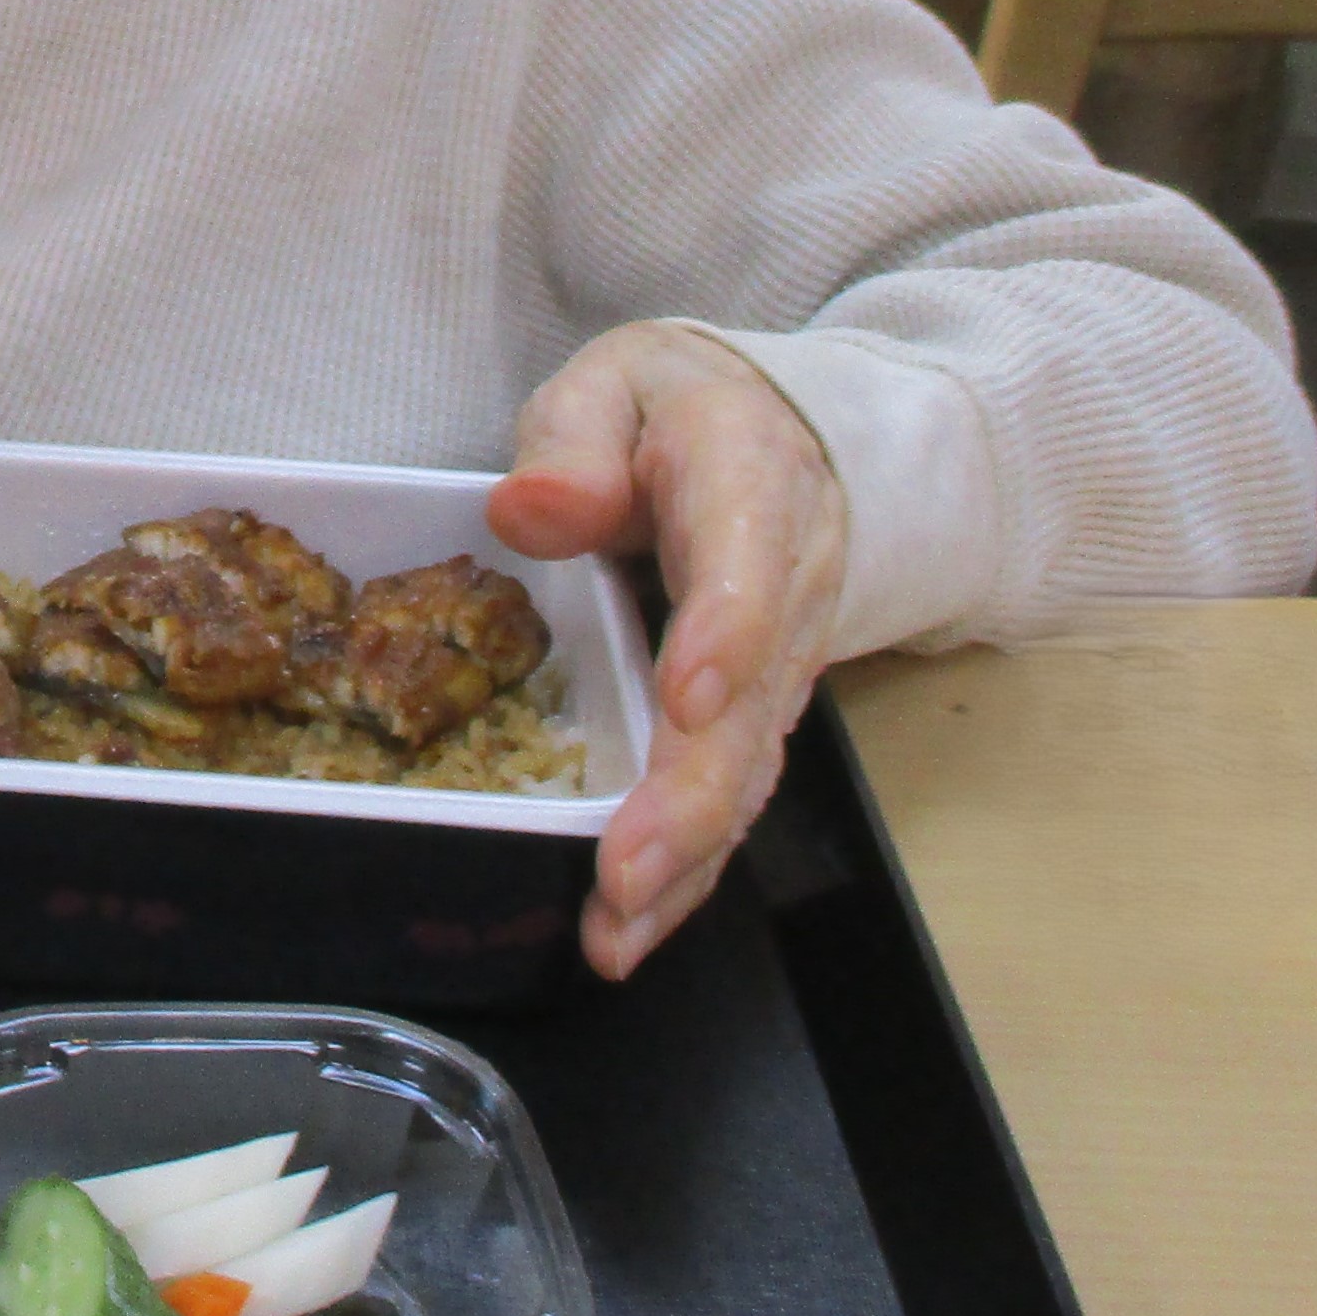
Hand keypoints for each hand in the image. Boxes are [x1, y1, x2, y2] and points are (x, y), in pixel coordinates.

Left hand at [488, 321, 845, 980]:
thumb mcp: (615, 382)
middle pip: (754, 703)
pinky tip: (629, 927)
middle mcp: (786, 584)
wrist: (781, 431)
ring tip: (615, 933)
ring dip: (686, 858)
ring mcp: (782, 656)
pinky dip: (687, 865)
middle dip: (691, 797)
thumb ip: (573, 440)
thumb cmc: (671, 408)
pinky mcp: (761, 706)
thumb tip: (531, 508)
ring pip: (748, 767)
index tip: (688, 700)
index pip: (749, 561)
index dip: (725, 633)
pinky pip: (732, 789)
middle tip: (624, 876)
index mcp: (746, 481)